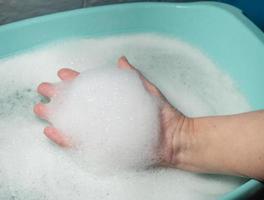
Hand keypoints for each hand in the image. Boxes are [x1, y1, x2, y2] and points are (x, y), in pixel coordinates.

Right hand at [34, 56, 192, 166]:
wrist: (172, 137)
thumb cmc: (161, 114)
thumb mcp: (146, 90)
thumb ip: (132, 77)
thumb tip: (121, 60)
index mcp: (113, 99)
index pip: (91, 87)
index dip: (75, 79)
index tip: (62, 73)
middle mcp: (105, 114)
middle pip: (78, 103)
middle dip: (59, 95)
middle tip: (44, 89)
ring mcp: (103, 130)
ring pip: (74, 122)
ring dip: (56, 116)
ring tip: (41, 109)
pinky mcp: (104, 145)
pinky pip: (80, 142)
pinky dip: (64, 138)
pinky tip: (52, 131)